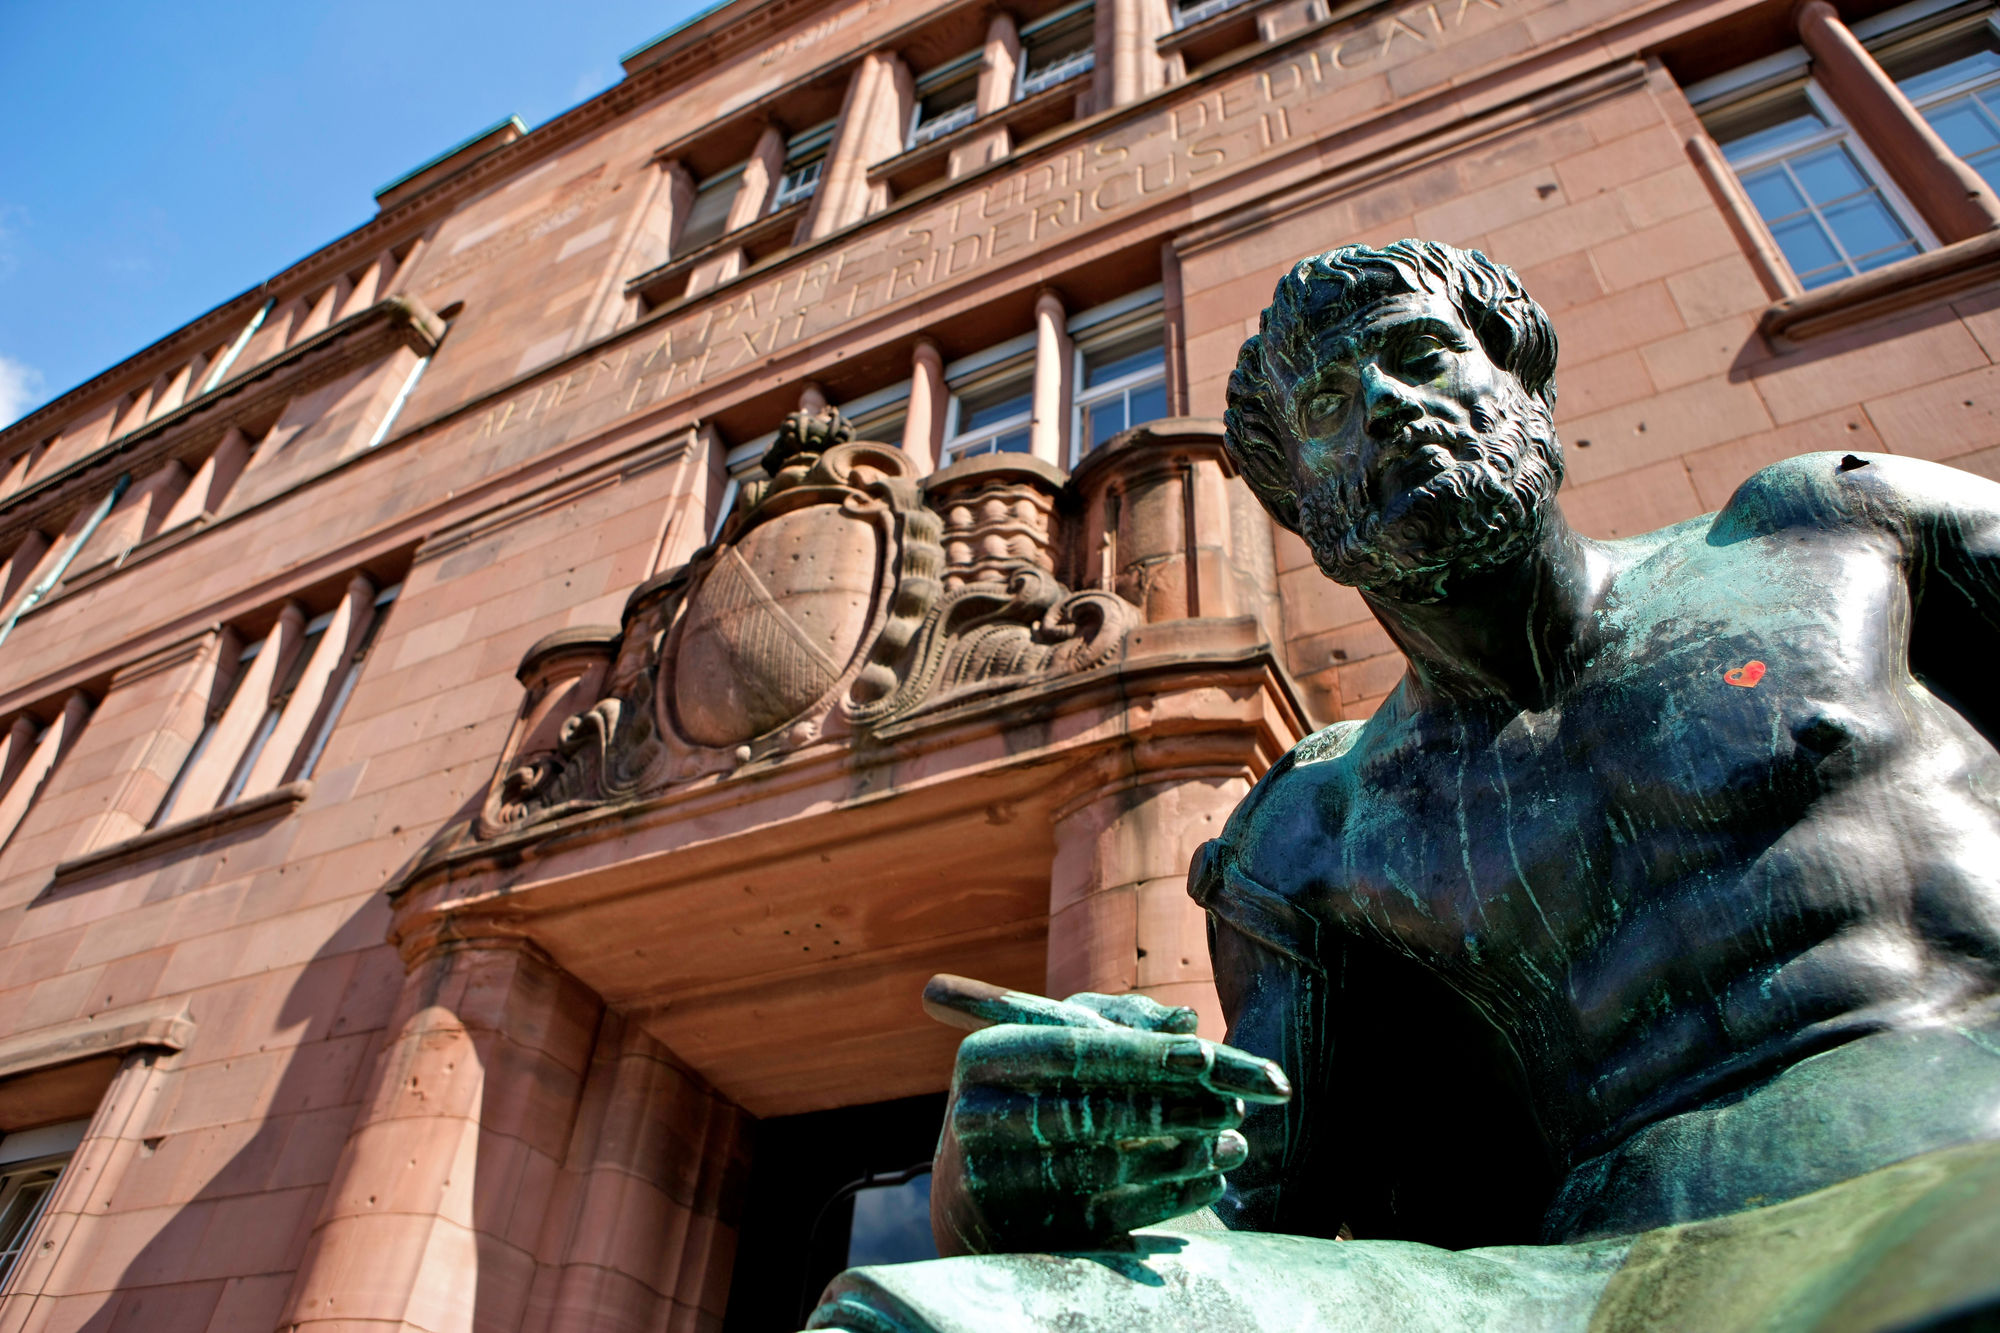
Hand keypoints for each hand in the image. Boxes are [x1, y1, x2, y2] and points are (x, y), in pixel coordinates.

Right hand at [928, 990, 1290, 1255]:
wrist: (981, 1188)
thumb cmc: (1038, 1094)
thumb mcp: (1066, 1046)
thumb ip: (1125, 1024)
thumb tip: (1188, 1021)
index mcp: (986, 1056)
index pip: (1075, 1050)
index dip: (1145, 1055)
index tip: (1208, 1056)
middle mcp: (979, 1116)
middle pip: (1090, 1112)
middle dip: (1173, 1109)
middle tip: (1236, 1105)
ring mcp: (996, 1181)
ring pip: (1105, 1168)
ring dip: (1181, 1156)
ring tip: (1234, 1143)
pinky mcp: (1024, 1232)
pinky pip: (1108, 1216)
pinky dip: (1168, 1198)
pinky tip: (1210, 1181)